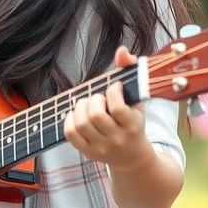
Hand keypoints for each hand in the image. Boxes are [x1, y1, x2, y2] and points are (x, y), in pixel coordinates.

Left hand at [63, 46, 153, 169]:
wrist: (132, 157)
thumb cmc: (133, 121)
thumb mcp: (137, 99)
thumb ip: (131, 70)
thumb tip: (122, 51)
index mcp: (133, 125)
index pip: (117, 107)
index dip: (112, 91)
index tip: (114, 87)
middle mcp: (118, 139)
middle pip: (96, 114)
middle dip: (93, 99)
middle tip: (98, 97)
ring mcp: (101, 148)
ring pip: (81, 123)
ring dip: (80, 106)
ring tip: (87, 104)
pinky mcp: (87, 152)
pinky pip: (70, 133)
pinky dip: (69, 119)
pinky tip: (78, 114)